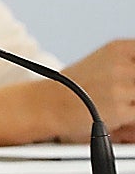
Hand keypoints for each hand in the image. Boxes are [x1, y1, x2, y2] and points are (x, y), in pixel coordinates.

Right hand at [0, 39, 134, 149]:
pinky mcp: (121, 109)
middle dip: (134, 91)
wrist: (47, 104)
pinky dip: (131, 126)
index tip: (131, 81)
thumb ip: (129, 70)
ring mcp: (122, 85)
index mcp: (120, 48)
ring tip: (119, 111)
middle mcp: (122, 63)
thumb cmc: (74, 89)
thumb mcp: (107, 66)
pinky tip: (118, 124)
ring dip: (133, 108)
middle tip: (125, 97)